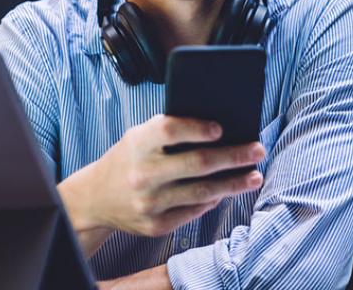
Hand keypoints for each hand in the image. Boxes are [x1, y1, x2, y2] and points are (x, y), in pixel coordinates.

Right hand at [60, 114, 264, 240]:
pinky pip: (193, 211)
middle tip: (258, 149)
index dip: (198, 128)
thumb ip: (168, 132)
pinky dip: (212, 200)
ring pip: (202, 192)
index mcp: (137, 144)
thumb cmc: (127, 159)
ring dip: (234, 184)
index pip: (171, 131)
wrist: (94, 198)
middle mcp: (143, 174)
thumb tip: (219, 131)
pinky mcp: (155, 225)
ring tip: (254, 175)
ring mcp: (149, 202)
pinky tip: (226, 191)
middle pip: (197, 163)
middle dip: (234, 156)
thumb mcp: (138, 138)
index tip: (222, 128)